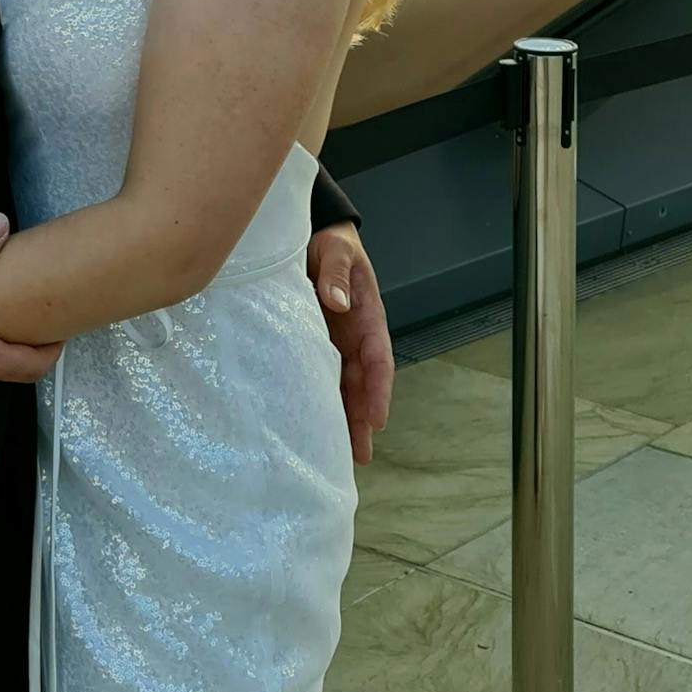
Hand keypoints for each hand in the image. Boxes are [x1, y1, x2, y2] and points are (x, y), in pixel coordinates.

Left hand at [308, 224, 392, 466]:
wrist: (314, 236)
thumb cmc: (332, 244)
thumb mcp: (337, 252)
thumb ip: (337, 274)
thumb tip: (337, 303)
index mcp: (368, 318)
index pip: (378, 360)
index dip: (378, 391)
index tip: (377, 419)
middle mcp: (354, 337)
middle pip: (362, 384)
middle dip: (362, 419)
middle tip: (359, 454)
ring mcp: (335, 343)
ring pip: (342, 387)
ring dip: (343, 418)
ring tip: (340, 455)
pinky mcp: (314, 343)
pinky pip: (318, 374)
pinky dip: (319, 399)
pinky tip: (312, 424)